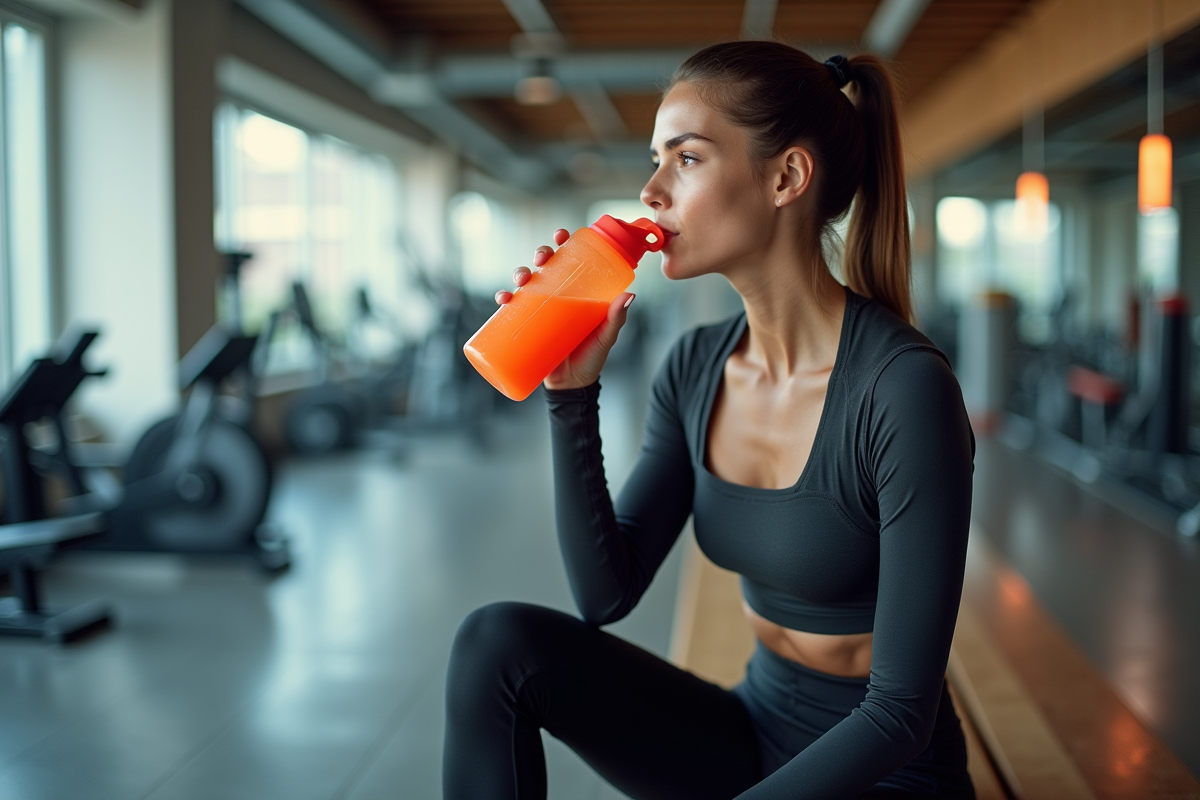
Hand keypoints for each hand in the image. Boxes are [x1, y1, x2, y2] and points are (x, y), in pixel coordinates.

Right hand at [495, 228, 635, 390]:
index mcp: (577, 292)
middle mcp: (556, 296)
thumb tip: (628, 295)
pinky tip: (503, 299)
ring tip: (522, 279)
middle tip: (543, 257)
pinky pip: (510, 309)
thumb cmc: (592, 358)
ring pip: (526, 282)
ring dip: (520, 273)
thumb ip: (616, 318)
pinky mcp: (525, 326)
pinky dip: (504, 299)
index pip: (570, 260)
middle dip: (541, 254)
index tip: (562, 234)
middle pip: (546, 266)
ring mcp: (539, 310)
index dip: (564, 243)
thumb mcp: (606, 336)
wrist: (572, 386)